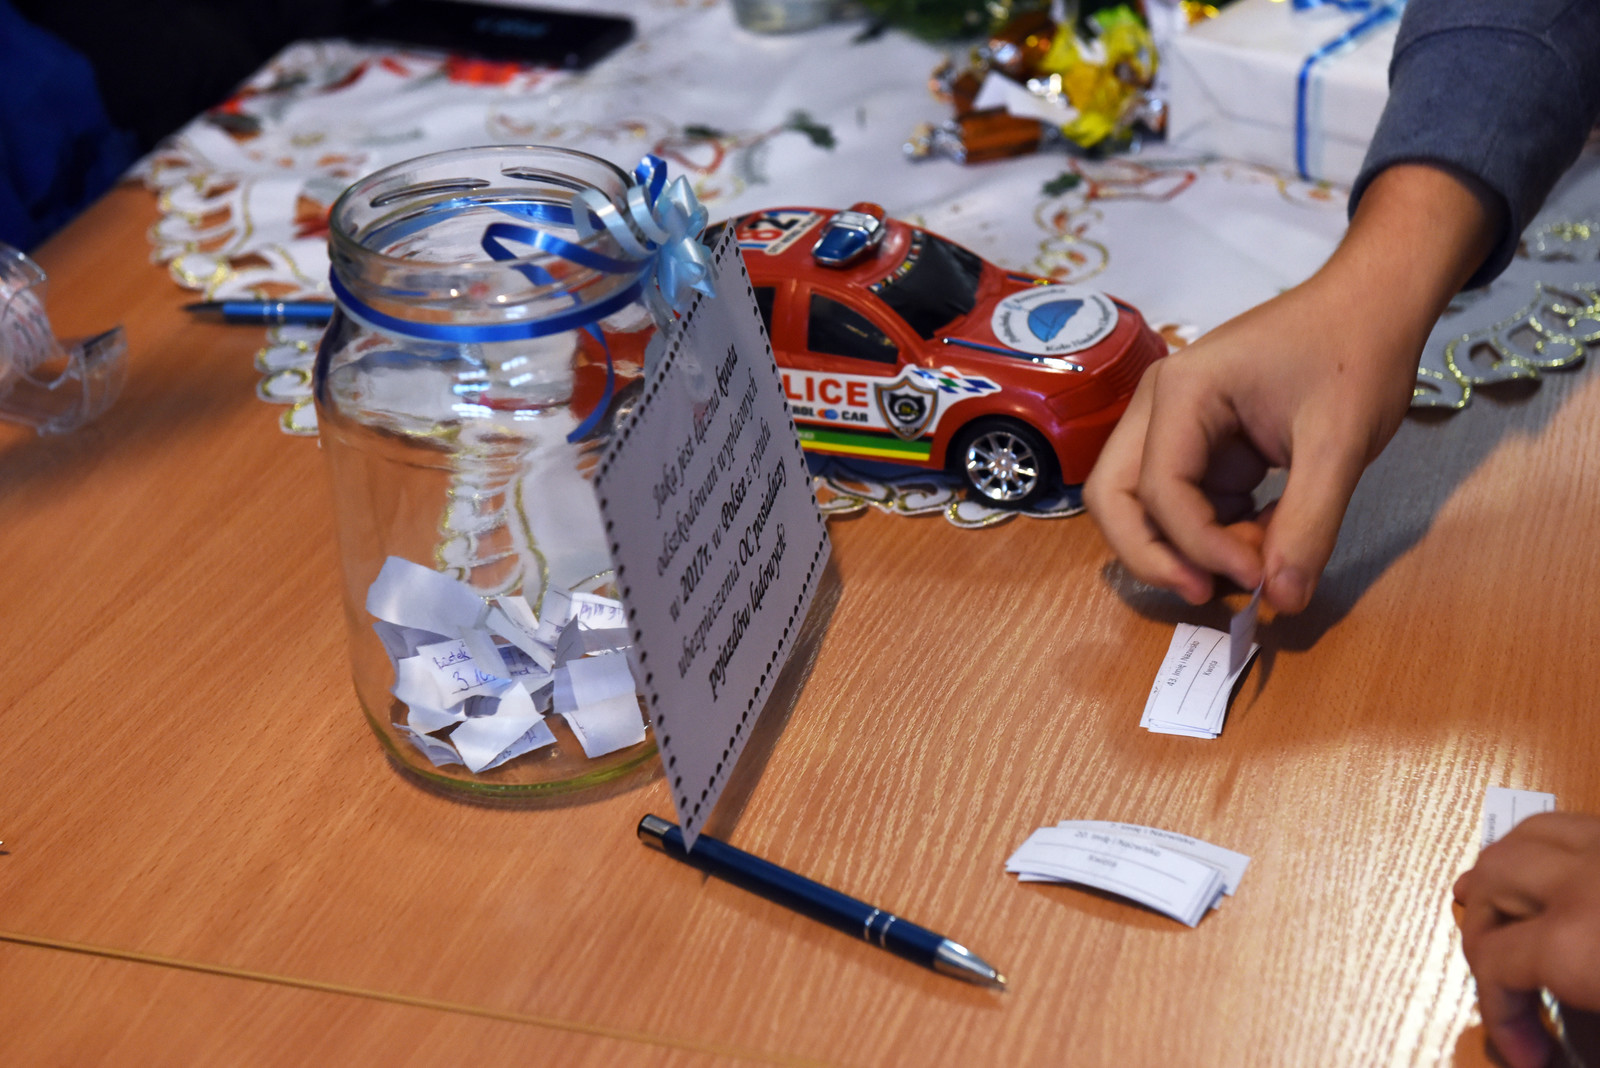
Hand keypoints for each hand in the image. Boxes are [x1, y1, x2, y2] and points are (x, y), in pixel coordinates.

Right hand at [1084, 164, 1502, 612]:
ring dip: (1183, 549)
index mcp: (1182, 393)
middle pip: (1115, 498)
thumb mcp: (1341, 443)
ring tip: (1253, 568)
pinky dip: (1214, 536)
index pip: (1158, 487)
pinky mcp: (1199, 445)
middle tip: (1208, 594)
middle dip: (1153, 555)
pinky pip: (1184, 504)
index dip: (1199, 545)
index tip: (1258, 578)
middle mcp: (1158, 408)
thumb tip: (1282, 599)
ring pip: (1141, 507)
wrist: (1374, 304)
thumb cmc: (1355, 355)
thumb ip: (1309, 523)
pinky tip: (1265, 543)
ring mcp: (1173, 427)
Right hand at [1455, 813, 1599, 1067]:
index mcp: (1576, 940)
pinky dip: (1549, 844)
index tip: (1531, 1055)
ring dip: (1502, 872)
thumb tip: (1568, 1049)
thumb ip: (1584, 1021)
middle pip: (1490, 886)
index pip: (1493, 966)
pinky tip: (1555, 871)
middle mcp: (1584, 877)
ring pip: (1526, 836)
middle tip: (1503, 982)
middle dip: (1482, 934)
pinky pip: (1574, 824)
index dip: (1501, 1020)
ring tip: (1492, 902)